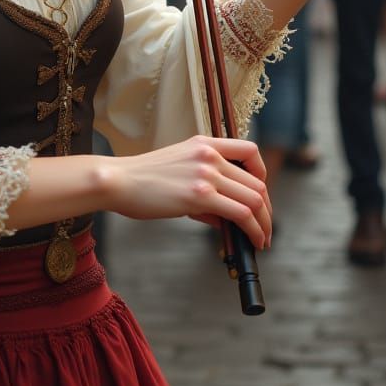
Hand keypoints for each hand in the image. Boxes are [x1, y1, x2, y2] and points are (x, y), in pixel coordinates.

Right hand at [107, 135, 271, 248]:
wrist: (119, 180)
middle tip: (264, 228)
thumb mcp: (179, 169)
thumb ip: (204, 186)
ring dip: (264, 224)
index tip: (260, 194)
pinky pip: (241, 214)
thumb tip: (224, 216)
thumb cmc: (143, 178)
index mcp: (205, 144)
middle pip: (256, 183)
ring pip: (254, 199)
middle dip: (266, 209)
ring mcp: (206, 174)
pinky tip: (251, 241)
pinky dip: (253, 230)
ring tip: (262, 240)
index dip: (262, 175)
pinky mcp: (200, 195)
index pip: (250, 151)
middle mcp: (210, 155)